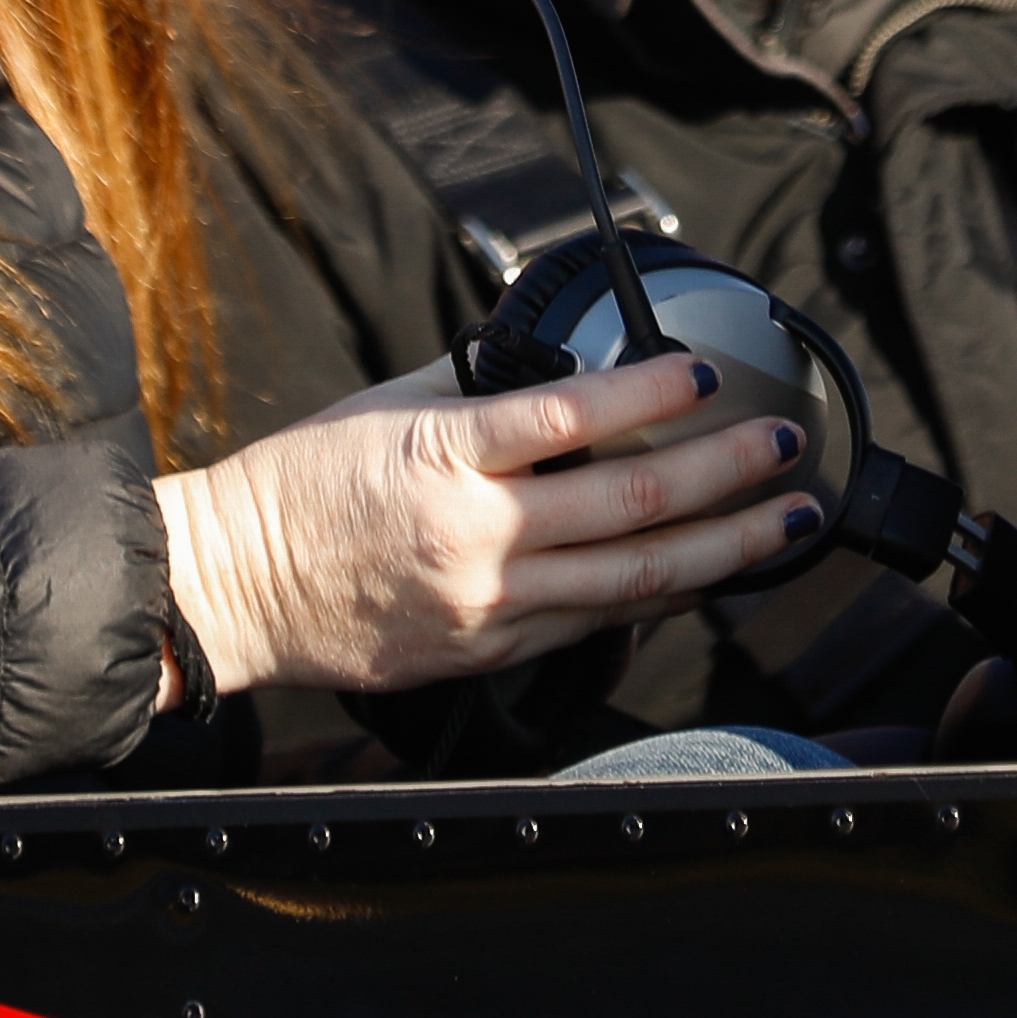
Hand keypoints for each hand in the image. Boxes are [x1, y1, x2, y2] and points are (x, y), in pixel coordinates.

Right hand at [159, 350, 820, 698]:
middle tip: (783, 446)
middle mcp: (476, 532)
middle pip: (631, 501)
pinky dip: (658, 600)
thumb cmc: (299, 488)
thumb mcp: (382, 406)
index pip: (573, 413)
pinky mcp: (485, 649)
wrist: (233, 585)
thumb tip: (551, 368)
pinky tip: (705, 578)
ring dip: (723, 546)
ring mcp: (486, 600)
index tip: (706, 371)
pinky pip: (593, 624)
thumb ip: (473, 390)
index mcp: (445, 453)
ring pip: (633, 576)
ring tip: (783, 520)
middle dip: (725, 473)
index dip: (652, 390)